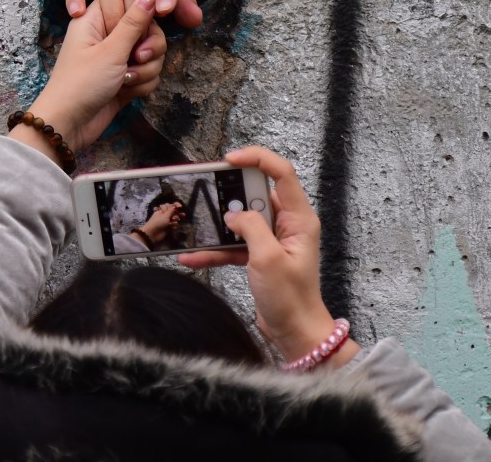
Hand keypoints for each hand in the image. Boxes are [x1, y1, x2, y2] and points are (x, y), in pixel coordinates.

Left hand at [18, 0, 165, 153]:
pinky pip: (148, 74)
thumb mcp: (110, 51)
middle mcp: (107, 36)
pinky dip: (142, 85)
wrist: (69, 125)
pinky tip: (126, 93)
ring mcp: (117, 59)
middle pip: (148, 30)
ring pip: (151, 55)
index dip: (142, 14)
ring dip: (145, 71)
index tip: (142, 30)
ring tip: (126, 82)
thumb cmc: (81, 84)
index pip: (130, 1)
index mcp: (96, 20)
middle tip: (137, 59)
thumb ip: (134, 23)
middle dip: (150, 48)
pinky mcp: (125, 79)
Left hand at [139, 202, 183, 242]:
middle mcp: (164, 215)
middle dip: (177, 213)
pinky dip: (174, 225)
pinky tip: (173, 227)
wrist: (153, 234)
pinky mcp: (167, 228)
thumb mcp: (165, 215)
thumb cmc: (158, 222)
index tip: (180, 206)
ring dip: (176, 219)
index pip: (169, 206)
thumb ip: (171, 210)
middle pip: (172, 212)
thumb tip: (174, 206)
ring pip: (174, 219)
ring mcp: (166, 222)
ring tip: (175, 221)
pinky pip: (173, 225)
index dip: (175, 205)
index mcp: (162, 210)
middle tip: (183, 215)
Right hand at [178, 147, 359, 366]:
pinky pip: (234, 244)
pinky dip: (215, 250)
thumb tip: (233, 215)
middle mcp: (288, 224)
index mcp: (299, 219)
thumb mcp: (268, 259)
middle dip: (231, 195)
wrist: (295, 332)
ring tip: (195, 225)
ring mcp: (272, 240)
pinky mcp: (259, 255)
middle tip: (208, 195)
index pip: (282, 173)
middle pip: (257, 194)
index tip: (230, 159)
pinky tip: (191, 257)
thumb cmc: (291, 299)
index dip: (257, 159)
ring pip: (241, 220)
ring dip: (218, 226)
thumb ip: (251, 228)